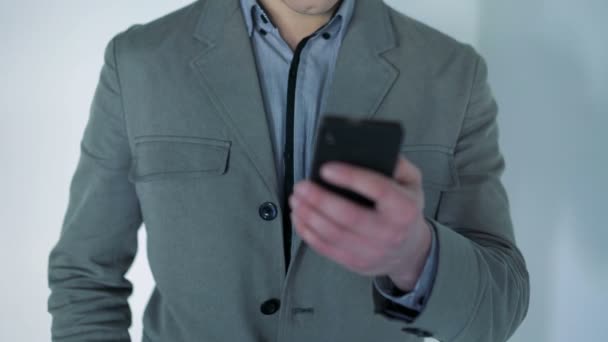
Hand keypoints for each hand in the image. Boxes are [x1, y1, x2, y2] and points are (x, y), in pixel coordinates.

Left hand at [288, 155, 432, 291]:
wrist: (409, 250)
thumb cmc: (404, 209)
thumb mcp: (411, 182)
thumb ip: (396, 164)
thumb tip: (370, 150)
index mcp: (405, 208)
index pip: (378, 189)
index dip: (350, 177)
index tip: (326, 168)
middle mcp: (390, 232)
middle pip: (349, 216)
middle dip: (320, 199)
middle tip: (302, 186)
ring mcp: (373, 251)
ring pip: (333, 234)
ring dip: (309, 216)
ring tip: (296, 199)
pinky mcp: (356, 263)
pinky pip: (326, 249)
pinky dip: (307, 232)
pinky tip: (299, 217)